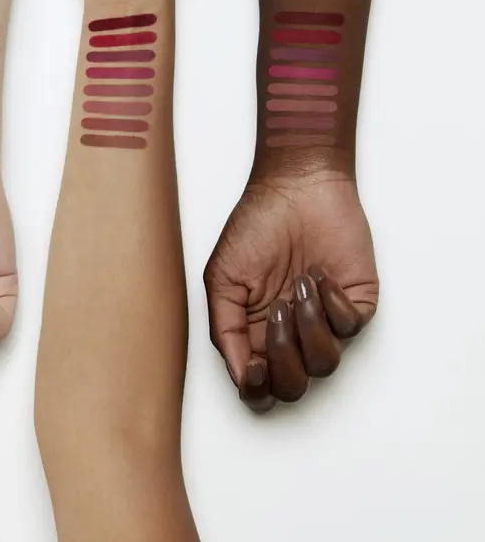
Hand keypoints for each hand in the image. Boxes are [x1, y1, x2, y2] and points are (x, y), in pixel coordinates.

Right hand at [203, 168, 378, 411]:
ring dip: (310, 325)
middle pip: (293, 386)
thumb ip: (225, 328)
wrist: (296, 188)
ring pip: (325, 363)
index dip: (257, 388)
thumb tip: (240, 374)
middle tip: (278, 312)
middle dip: (284, 358)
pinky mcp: (355, 303)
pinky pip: (350, 328)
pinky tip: (320, 274)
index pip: (260, 386)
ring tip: (299, 284)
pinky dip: (333, 304)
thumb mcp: (222, 277)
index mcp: (256, 331)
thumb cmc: (256, 225)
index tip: (254, 367)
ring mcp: (325, 321)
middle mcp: (291, 334)